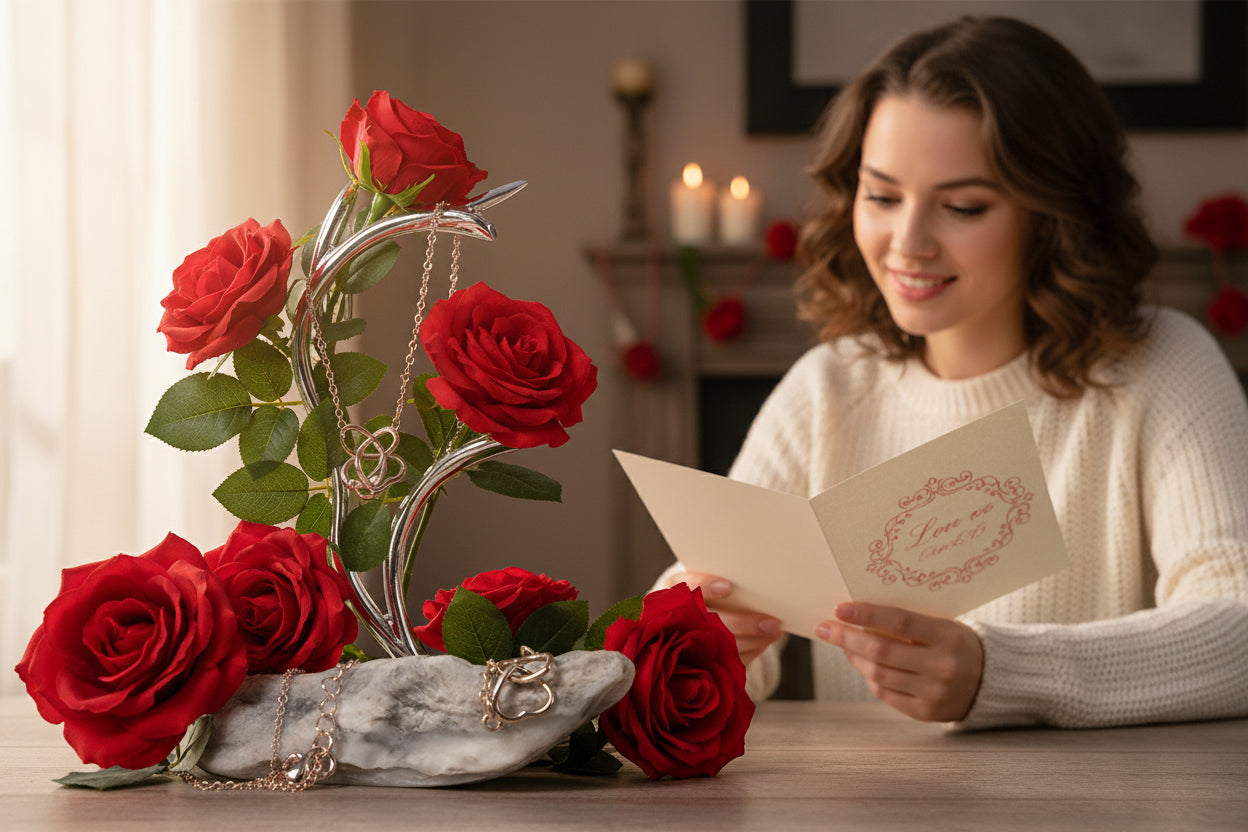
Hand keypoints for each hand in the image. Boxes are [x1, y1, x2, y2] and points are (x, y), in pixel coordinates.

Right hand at [660, 571, 782, 665]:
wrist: (685, 614)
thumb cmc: (702, 589)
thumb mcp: (706, 578)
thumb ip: (723, 577)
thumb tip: (756, 578)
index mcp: (671, 590)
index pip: (684, 585)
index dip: (705, 586)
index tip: (727, 586)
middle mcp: (673, 618)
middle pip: (707, 622)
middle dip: (743, 623)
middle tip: (771, 622)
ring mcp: (683, 644)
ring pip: (720, 646)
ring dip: (753, 640)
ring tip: (775, 631)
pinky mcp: (698, 662)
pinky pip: (723, 660)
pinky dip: (748, 652)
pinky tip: (764, 642)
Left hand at [815, 602, 982, 721]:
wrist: (991, 680)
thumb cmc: (956, 643)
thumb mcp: (941, 625)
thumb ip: (906, 623)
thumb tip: (857, 616)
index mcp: (948, 636)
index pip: (900, 622)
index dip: (867, 615)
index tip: (840, 608)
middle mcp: (943, 666)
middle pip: (882, 652)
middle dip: (847, 638)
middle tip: (824, 628)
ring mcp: (934, 693)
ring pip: (879, 675)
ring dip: (854, 658)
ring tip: (842, 644)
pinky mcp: (926, 713)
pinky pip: (885, 694)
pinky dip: (869, 677)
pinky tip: (862, 665)